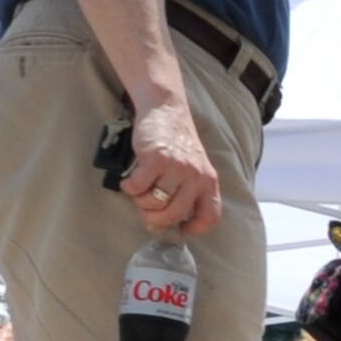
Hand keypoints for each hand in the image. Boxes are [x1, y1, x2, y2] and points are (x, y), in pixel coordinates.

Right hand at [119, 101, 222, 235]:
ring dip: (141, 202)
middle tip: (146, 212)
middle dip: (156, 219)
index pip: (210, 216)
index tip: (181, 229)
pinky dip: (130, 188)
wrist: (166, 110)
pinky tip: (130, 181)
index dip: (195, 228)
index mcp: (209, 181)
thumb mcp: (193, 167)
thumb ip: (186, 190)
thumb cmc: (176, 142)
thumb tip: (165, 220)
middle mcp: (196, 176)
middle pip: (174, 214)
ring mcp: (176, 168)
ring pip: (155, 203)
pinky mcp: (156, 159)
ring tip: (139, 191)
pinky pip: (138, 187)